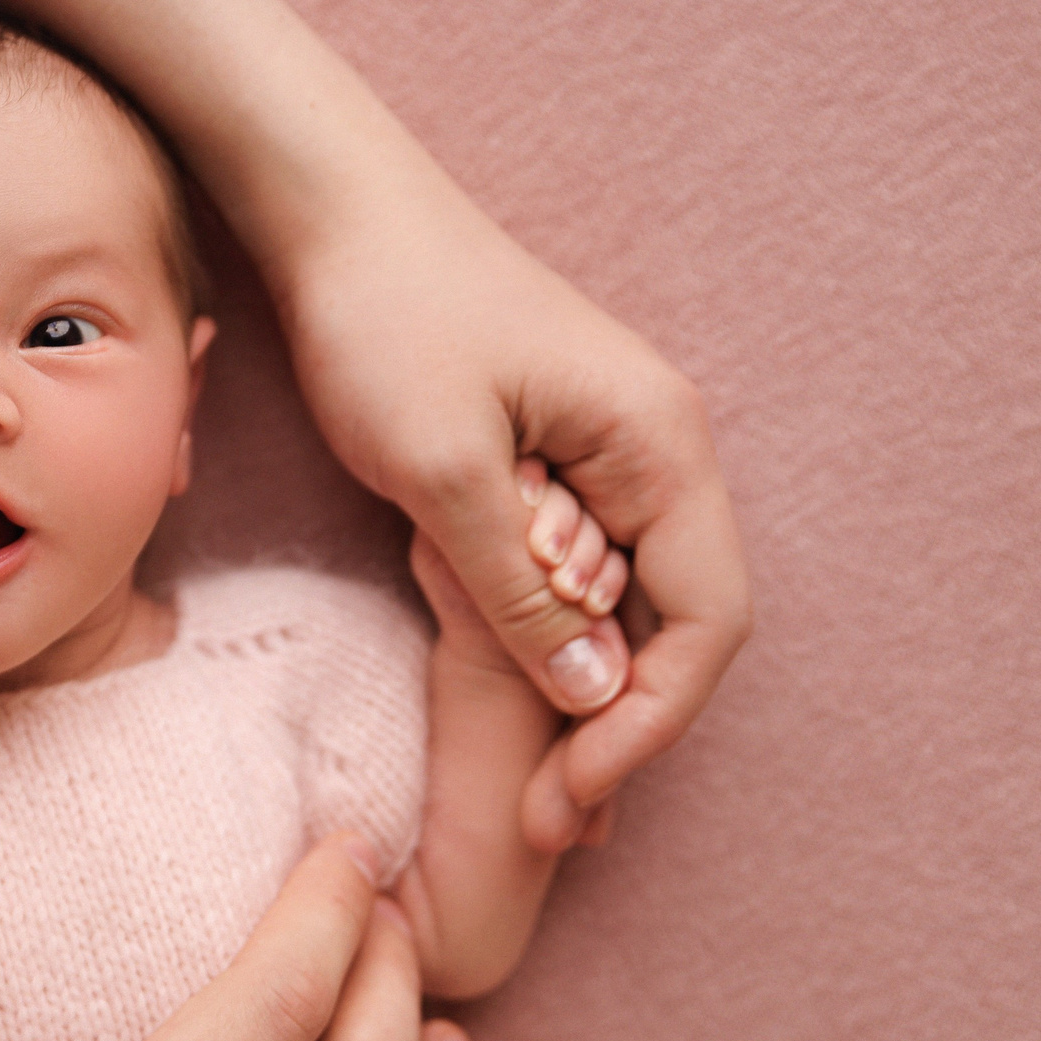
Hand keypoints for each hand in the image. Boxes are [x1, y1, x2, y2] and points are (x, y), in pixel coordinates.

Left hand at [0, 0, 752, 853]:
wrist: (330, 214)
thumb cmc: (385, 316)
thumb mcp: (443, 466)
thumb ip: (520, 587)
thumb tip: (596, 697)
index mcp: (661, 445)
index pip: (709, 618)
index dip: (649, 723)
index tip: (568, 799)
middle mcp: (656, 452)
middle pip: (679, 624)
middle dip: (620, 730)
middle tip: (545, 826)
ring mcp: (604, 456)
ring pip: (626, 607)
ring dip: (583, 697)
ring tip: (528, 795)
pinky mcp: (546, 462)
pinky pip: (572, 574)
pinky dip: (546, 643)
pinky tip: (504, 703)